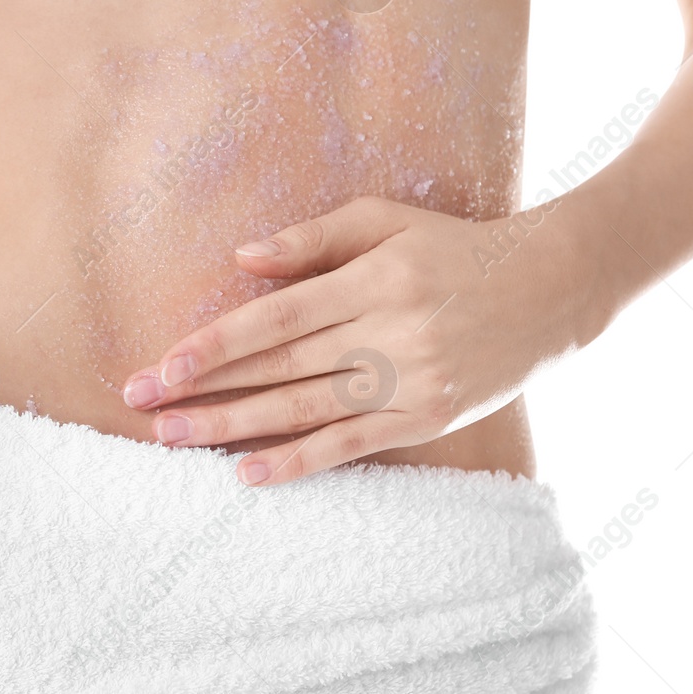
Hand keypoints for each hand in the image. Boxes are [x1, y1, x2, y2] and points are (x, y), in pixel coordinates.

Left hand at [121, 195, 598, 485]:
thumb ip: (311, 237)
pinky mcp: (427, 418)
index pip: (277, 317)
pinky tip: (247, 473)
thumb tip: (240, 259)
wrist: (549, 289)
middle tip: (143, 405)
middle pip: (280, 368)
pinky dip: (298, 462)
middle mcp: (390, 331)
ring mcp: (411, 380)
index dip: (216, 344)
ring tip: (173, 437)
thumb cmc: (454, 247)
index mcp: (374, 278)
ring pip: (305, 410)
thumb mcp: (387, 219)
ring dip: (233, 426)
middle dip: (205, 389)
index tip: (163, 365)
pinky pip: (351, 446)